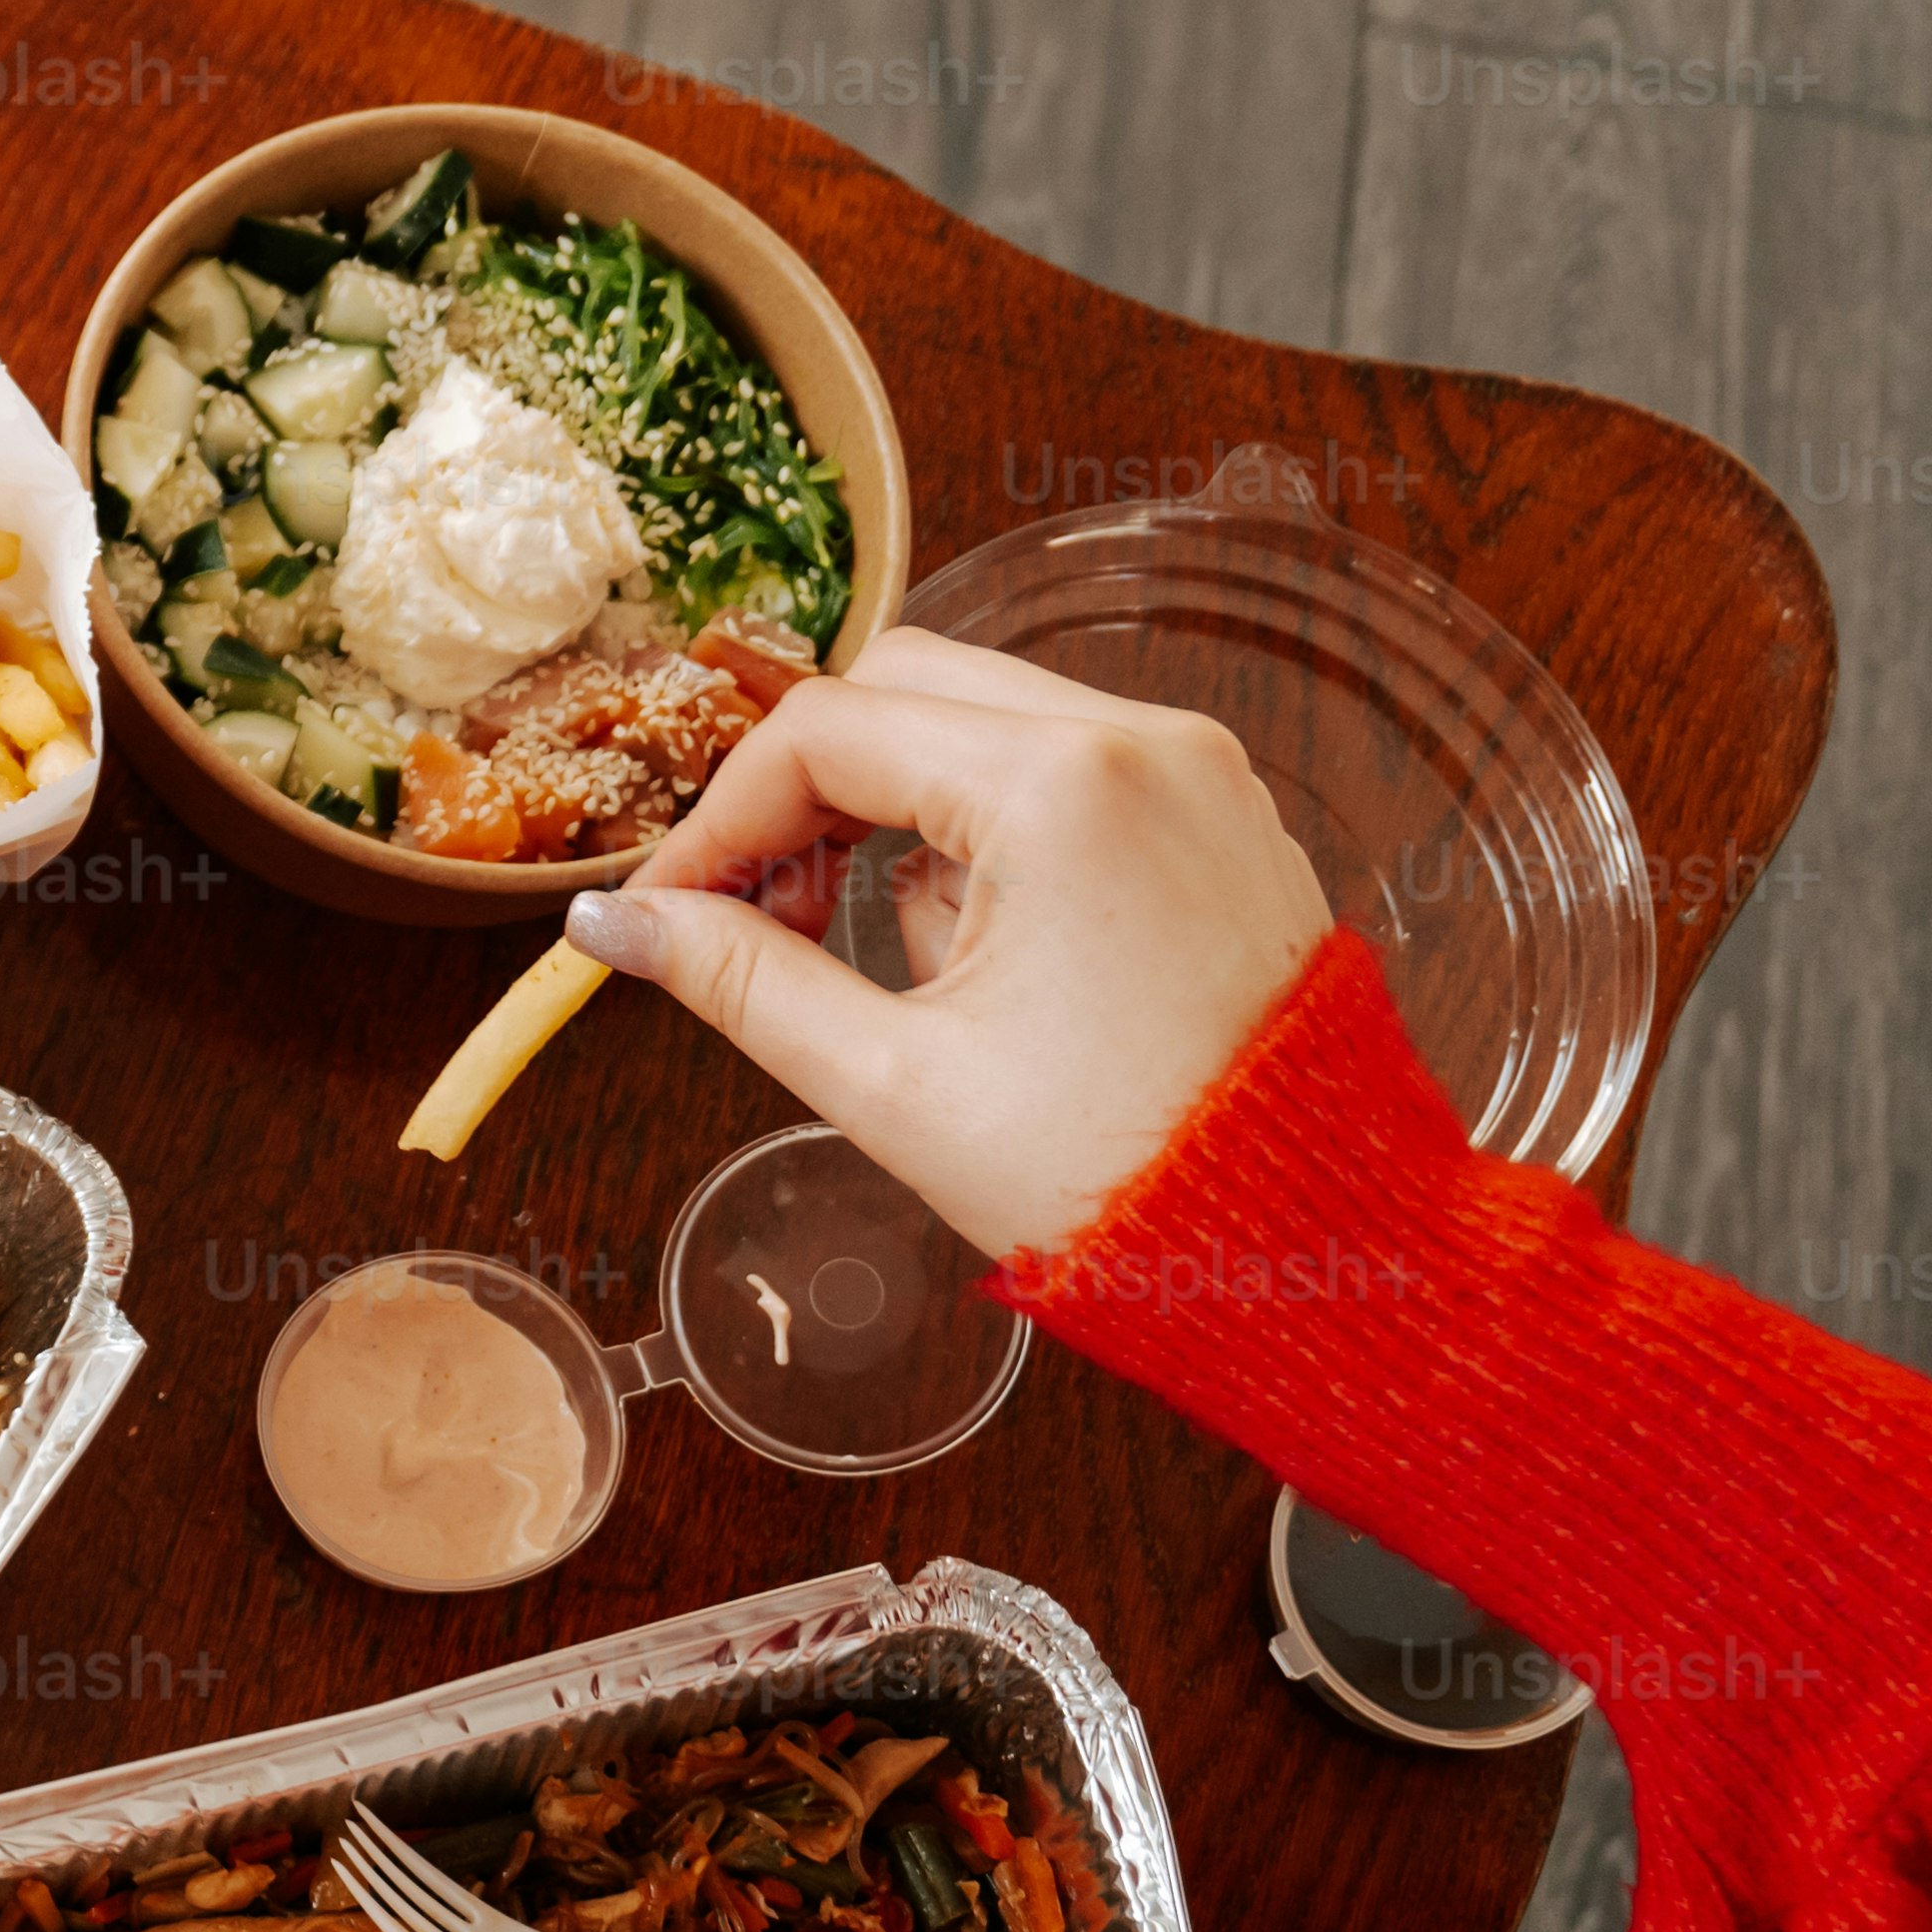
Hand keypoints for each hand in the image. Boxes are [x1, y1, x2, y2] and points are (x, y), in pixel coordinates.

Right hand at [568, 627, 1337, 1258]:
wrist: (1314, 1243)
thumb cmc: (1122, 1177)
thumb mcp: (893, 1084)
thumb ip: (739, 980)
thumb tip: (617, 926)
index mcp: (1062, 788)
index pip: (828, 730)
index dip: (723, 819)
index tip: (672, 909)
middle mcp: (1141, 742)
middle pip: (905, 688)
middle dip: (812, 796)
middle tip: (768, 918)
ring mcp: (1195, 770)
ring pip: (982, 725)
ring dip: (904, 820)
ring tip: (908, 973)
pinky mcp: (1219, 813)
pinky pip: (1067, 772)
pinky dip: (993, 835)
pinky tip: (989, 960)